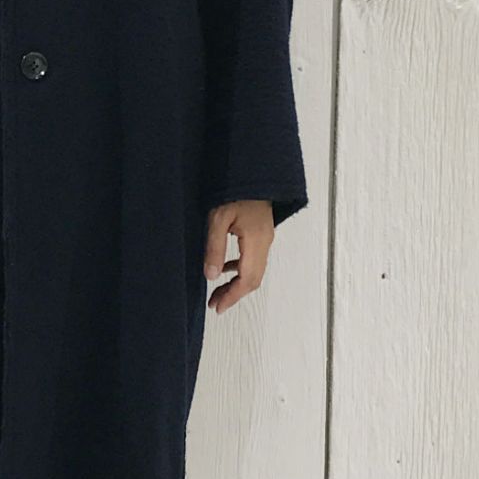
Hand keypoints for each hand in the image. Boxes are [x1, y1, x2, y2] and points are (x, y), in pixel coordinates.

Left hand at [203, 199, 272, 313]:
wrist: (251, 171)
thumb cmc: (234, 190)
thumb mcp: (218, 219)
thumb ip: (214, 248)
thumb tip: (212, 276)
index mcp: (256, 240)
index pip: (247, 279)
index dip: (233, 296)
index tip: (217, 307)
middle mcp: (265, 242)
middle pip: (254, 279)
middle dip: (234, 294)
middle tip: (215, 304)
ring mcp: (266, 238)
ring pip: (255, 271)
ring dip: (237, 284)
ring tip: (217, 292)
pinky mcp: (261, 234)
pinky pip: (254, 259)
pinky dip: (240, 270)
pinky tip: (226, 269)